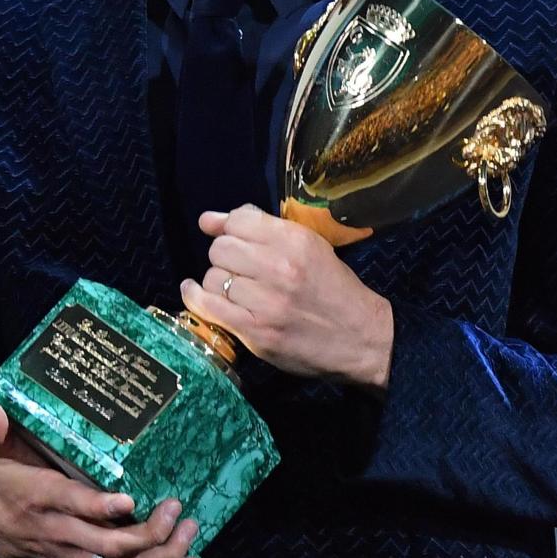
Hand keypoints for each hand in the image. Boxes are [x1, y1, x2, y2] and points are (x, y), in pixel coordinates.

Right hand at [0, 402, 199, 557]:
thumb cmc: (7, 481)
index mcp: (45, 501)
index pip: (74, 507)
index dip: (101, 508)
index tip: (130, 500)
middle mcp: (65, 535)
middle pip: (108, 547)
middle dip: (147, 534)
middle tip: (177, 509)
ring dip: (161, 556)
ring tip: (191, 531)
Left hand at [180, 205, 393, 388]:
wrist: (362, 337)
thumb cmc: (334, 288)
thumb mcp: (310, 246)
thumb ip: (261, 228)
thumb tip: (208, 220)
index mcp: (296, 240)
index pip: (239, 220)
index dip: (230, 227)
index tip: (232, 237)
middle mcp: (279, 267)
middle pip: (221, 249)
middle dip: (224, 255)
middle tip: (238, 267)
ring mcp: (266, 302)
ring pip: (213, 277)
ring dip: (218, 281)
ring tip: (234, 288)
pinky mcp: (256, 333)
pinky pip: (208, 307)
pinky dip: (195, 297)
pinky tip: (194, 291)